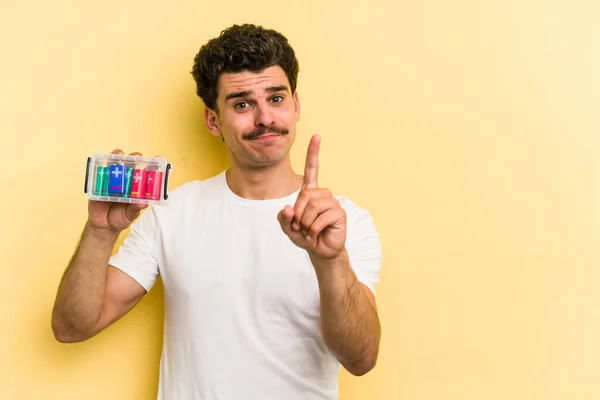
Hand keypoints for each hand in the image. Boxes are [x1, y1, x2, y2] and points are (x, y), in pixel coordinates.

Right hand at [87, 149, 147, 233]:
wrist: (103, 226)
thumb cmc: (120, 219)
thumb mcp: (129, 215)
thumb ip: (135, 209)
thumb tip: (144, 203)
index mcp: (136, 188)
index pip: (146, 174)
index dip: (152, 166)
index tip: (158, 158)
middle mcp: (126, 182)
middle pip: (131, 165)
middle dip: (135, 158)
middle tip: (137, 157)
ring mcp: (113, 181)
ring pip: (116, 165)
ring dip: (118, 158)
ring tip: (120, 155)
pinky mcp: (99, 183)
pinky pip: (100, 173)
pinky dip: (102, 166)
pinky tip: (104, 163)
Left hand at [278, 135, 346, 260]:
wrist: (320, 251)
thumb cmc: (305, 236)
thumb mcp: (287, 228)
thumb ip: (283, 218)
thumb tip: (287, 208)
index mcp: (310, 193)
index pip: (312, 170)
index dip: (313, 153)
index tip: (316, 136)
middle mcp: (323, 194)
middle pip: (305, 195)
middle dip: (298, 214)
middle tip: (299, 226)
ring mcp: (332, 203)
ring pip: (313, 206)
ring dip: (305, 222)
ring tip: (308, 230)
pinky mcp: (339, 213)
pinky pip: (322, 217)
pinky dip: (314, 228)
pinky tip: (316, 233)